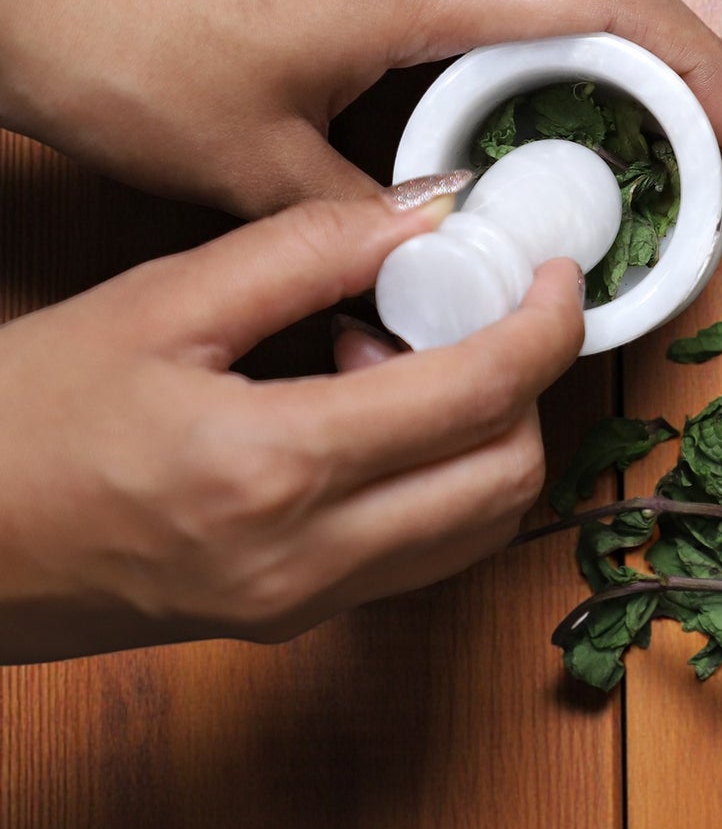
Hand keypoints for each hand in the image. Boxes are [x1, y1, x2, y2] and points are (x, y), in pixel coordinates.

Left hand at [0, 0, 721, 216]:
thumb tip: (445, 283)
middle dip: (691, 66)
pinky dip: (566, 63)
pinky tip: (574, 118)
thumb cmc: (127, 56)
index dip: (693, 62)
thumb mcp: (255, 173)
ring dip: (634, 64)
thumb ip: (369, 231)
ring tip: (683, 142)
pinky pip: (508, 10)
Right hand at [0, 185, 581, 664]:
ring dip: (486, 434)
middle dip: (529, 382)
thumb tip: (430, 208)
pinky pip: (420, 553)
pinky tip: (368, 415)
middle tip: (476, 308)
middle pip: (509, 476)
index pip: (480, 396)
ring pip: (478, 528)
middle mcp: (306, 561)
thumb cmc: (22, 420)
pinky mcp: (291, 620)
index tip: (561, 275)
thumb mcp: (160, 303)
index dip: (548, 325)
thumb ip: (307, 248)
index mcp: (274, 469)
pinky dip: (439, 479)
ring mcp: (303, 604)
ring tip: (401, 358)